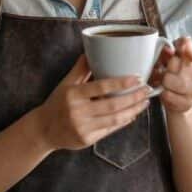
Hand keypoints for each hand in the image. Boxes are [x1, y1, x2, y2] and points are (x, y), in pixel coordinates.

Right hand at [32, 54, 151, 152]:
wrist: (44, 129)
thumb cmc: (56, 103)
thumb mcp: (65, 84)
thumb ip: (80, 70)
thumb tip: (91, 51)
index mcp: (72, 94)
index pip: (100, 87)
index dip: (121, 82)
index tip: (137, 78)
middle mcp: (77, 111)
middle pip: (112, 105)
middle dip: (133, 97)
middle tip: (147, 90)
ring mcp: (83, 127)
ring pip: (114, 119)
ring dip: (133, 110)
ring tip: (144, 102)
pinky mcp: (87, 140)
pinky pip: (110, 129)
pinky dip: (123, 121)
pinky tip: (132, 114)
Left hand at [150, 37, 191, 113]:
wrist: (182, 99)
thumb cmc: (177, 74)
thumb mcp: (175, 58)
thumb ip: (172, 49)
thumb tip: (168, 48)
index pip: (188, 47)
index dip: (178, 47)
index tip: (173, 50)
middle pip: (174, 63)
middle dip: (165, 66)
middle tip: (165, 70)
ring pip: (168, 80)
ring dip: (163, 80)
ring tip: (165, 81)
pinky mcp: (187, 104)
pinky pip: (167, 95)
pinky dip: (163, 93)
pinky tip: (166, 91)